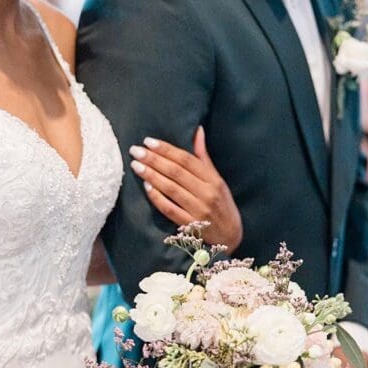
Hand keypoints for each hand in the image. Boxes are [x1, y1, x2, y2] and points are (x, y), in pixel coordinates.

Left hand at [129, 128, 242, 250]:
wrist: (231, 237)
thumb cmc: (222, 204)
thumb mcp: (217, 179)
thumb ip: (203, 157)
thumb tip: (197, 131)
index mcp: (213, 179)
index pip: (187, 160)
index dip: (167, 149)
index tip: (149, 141)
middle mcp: (207, 193)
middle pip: (176, 172)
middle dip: (154, 160)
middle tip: (135, 150)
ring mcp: (199, 210)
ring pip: (171, 189)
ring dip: (151, 175)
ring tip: (136, 165)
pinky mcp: (190, 225)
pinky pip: (170, 209)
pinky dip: (157, 198)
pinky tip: (146, 187)